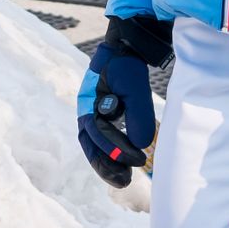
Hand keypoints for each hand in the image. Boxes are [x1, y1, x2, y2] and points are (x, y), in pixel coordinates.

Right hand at [76, 15, 172, 187]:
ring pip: (95, 145)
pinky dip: (111, 153)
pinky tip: (125, 162)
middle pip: (90, 145)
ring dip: (107, 164)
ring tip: (125, 180)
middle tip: (125, 181)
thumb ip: (138, 113)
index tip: (138, 158)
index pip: (99, 132)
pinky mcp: (104, 116)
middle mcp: (87, 110)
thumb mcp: (135, 86)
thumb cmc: (128, 64)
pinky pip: (103, 140)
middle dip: (105, 165)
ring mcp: (93, 113)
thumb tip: (142, 144)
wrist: (126, 46)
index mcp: (88, 102)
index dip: (116, 148)